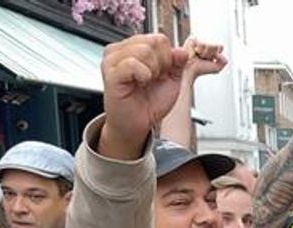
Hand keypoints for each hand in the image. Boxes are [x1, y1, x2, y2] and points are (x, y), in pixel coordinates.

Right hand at [99, 34, 187, 159]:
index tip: (161, 74)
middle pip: (154, 41)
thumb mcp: (172, 81)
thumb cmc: (150, 103)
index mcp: (135, 48)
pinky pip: (133, 63)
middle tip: (153, 80)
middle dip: (162, 64)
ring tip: (144, 82)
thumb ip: (177, 63)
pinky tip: (139, 84)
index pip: (160, 38)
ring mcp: (113, 60)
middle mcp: (122, 50)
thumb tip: (181, 51)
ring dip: (152, 71)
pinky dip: (143, 75)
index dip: (168, 58)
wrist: (137, 125)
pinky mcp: (110, 73)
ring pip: (144, 50)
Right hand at [182, 37, 226, 76]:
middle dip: (210, 55)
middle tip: (203, 58)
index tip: (211, 59)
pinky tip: (194, 53)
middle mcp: (206, 42)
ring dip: (204, 54)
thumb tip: (220, 54)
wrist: (190, 70)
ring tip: (198, 56)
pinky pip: (201, 44)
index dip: (216, 54)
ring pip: (208, 45)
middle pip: (215, 46)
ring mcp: (199, 39)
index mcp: (212, 48)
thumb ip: (224, 61)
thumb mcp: (217, 68)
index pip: (220, 46)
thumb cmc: (202, 69)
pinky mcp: (192, 38)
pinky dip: (199, 50)